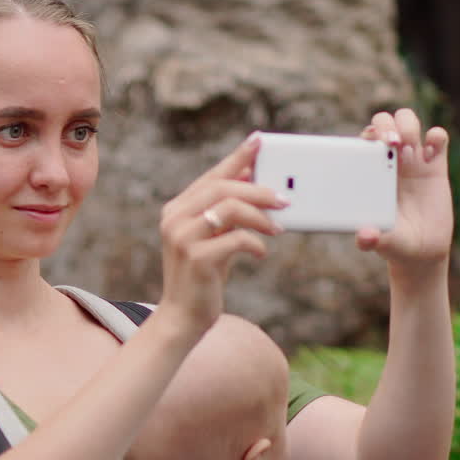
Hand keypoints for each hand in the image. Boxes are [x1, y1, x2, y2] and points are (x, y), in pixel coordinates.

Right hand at [157, 134, 286, 329]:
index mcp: (177, 209)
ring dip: (260, 216)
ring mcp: (182, 238)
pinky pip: (236, 239)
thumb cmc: (202, 277)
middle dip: (259, 190)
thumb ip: (226, 212)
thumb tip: (251, 178)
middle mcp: (175, 219)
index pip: (212, 175)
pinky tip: (260, 252)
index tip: (260, 141)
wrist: (182, 318)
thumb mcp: (213, 240)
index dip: (238, 157)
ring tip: (278, 228)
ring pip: (230, 208)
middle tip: (284, 200)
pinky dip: (255, 243)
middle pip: (223, 188)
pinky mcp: (196, 259)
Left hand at [357, 109, 453, 273]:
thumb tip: (364, 237)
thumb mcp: (382, 242)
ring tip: (410, 149)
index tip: (376, 147)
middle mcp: (390, 161)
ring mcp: (414, 161)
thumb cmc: (395, 243)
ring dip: (409, 126)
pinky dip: (436, 135)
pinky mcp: (436, 166)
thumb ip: (371, 239)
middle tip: (394, 144)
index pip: (365, 138)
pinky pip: (438, 137)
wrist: (422, 252)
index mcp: (371, 172)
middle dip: (388, 124)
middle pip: (386, 121)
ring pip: (409, 120)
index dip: (369, 134)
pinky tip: (432, 154)